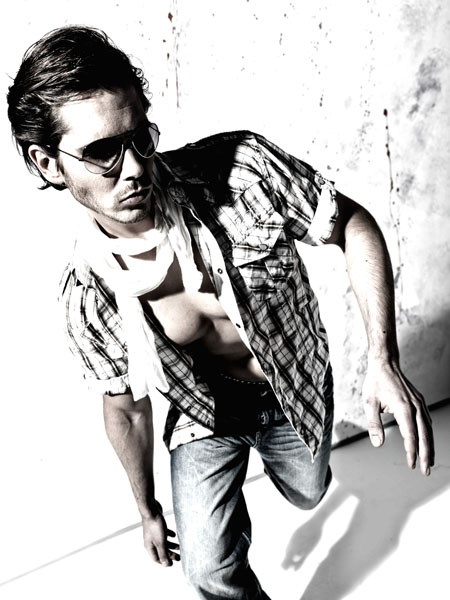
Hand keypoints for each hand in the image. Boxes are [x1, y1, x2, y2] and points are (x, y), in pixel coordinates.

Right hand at [142, 501, 179, 566]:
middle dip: (170, 554)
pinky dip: (169, 536)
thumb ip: (163, 554)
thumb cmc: (155, 526)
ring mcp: (153, 534)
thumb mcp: (160, 542)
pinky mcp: (157, 527)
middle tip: (179, 557)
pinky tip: (174, 535)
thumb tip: (166, 565)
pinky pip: (164, 534)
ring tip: (179, 546)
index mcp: (149, 547)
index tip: (173, 563)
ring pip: (163, 542)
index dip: (165, 562)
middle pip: (161, 551)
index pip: (157, 559)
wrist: (151, 510)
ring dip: (171, 545)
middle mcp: (150, 541)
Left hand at [362, 360, 434, 475]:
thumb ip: (374, 424)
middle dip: (426, 455)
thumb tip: (378, 444)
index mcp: (404, 408)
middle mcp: (416, 406)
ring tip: (429, 461)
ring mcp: (420, 403)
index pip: (411, 435)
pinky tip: (427, 442)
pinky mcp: (419, 401)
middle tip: (425, 471)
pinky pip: (427, 421)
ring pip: (428, 429)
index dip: (411, 452)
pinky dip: (428, 434)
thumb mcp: (369, 403)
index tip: (411, 465)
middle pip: (425, 435)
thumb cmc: (375, 382)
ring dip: (430, 446)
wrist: (385, 364)